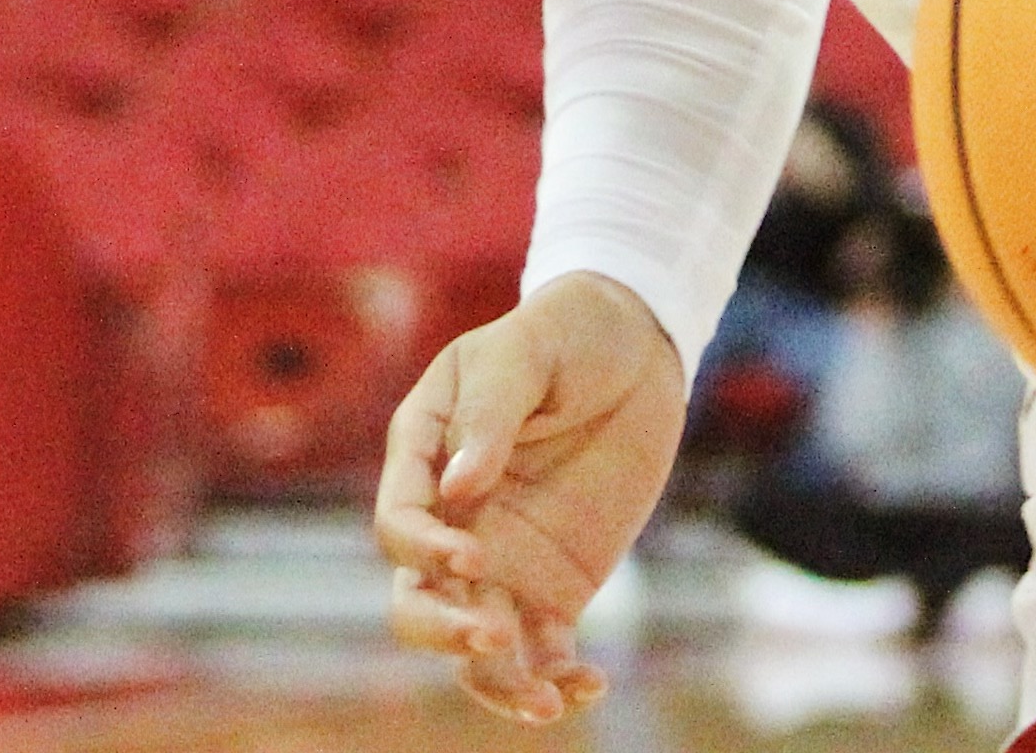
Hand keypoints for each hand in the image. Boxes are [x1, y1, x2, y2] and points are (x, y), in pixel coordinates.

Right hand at [374, 272, 686, 722]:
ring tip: (547, 702)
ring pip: (473, 647)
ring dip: (498, 683)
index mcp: (424, 457)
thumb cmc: (565, 334)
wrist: (635, 347)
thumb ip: (491, 415)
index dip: (424, 551)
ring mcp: (502, 562)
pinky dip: (558, 679)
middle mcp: (453, 521)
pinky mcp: (555, 586)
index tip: (474, 554)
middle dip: (442, 633)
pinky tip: (590, 687)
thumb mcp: (525, 352)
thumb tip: (460, 487)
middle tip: (492, 640)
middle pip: (417, 602)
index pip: (399, 524)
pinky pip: (542, 651)